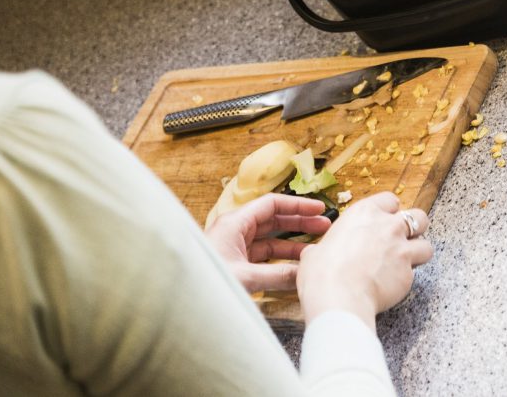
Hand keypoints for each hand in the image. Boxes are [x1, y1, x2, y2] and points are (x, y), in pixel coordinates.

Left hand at [205, 193, 330, 292]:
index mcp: (235, 222)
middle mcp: (235, 230)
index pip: (272, 204)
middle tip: (325, 226)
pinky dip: (280, 260)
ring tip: (316, 248)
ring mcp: (234, 247)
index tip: (320, 208)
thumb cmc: (205, 282)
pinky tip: (296, 266)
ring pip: (269, 240)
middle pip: (273, 220)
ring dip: (292, 243)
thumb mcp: (246, 278)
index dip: (298, 205)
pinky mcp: (234, 263)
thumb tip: (306, 273)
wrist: (181, 301)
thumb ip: (278, 275)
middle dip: (299, 222)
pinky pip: (263, 257)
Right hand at [297, 192, 432, 331]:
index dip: (390, 211)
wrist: (338, 295)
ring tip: (406, 262)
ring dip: (418, 252)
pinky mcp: (408, 274)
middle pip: (418, 217)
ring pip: (426, 245)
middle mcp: (387, 226)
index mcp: (364, 213)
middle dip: (415, 227)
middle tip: (403, 238)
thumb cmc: (323, 270)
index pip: (390, 200)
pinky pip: (415, 274)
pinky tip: (393, 285)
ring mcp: (401, 249)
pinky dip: (407, 278)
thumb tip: (318, 254)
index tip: (386, 220)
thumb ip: (329, 246)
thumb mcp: (318, 249)